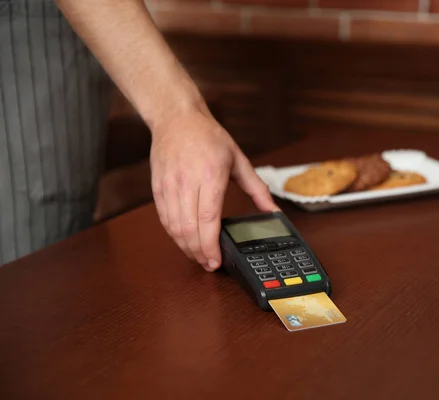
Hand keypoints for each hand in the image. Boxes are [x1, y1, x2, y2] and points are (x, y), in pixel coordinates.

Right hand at [149, 104, 278, 270]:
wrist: (177, 118)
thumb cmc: (209, 136)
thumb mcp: (239, 160)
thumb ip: (258, 189)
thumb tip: (273, 210)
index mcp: (211, 175)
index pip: (208, 219)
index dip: (210, 245)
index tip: (216, 260)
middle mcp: (188, 182)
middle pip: (189, 228)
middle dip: (198, 252)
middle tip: (209, 264)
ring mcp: (170, 185)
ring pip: (174, 227)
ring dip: (185, 247)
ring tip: (198, 256)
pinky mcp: (158, 187)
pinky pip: (164, 218)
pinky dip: (174, 234)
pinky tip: (184, 240)